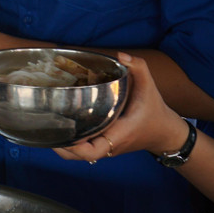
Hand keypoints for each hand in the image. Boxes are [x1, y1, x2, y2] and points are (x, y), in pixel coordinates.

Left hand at [55, 52, 184, 162]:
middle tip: (48, 128)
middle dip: (62, 147)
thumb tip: (120, 55)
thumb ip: (138, 68)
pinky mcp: (105, 146)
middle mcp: (110, 145)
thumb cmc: (156, 112)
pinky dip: (72, 143)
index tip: (64, 133)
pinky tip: (62, 126)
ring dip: (64, 146)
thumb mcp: (150, 87)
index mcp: (118, 135)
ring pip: (80, 156)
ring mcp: (107, 148)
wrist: (166, 133)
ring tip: (50, 127)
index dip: (75, 147)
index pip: (93, 151)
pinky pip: (85, 150)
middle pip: (79, 157)